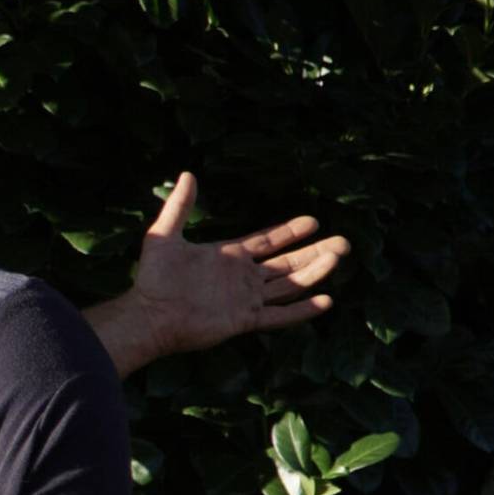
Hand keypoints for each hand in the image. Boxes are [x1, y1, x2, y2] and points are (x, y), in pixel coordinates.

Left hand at [118, 172, 347, 366]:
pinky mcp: (244, 320)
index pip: (267, 242)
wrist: (150, 315)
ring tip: (338, 259)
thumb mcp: (165, 234)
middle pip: (287, 263)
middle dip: (315, 252)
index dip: (290, 232)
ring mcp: (246, 299)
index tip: (314, 222)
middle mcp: (242, 278)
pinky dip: (302, 310)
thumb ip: (180, 206)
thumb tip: (186, 173)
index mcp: (229, 257)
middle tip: (344, 243)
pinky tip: (326, 301)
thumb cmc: (155, 278)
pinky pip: (279, 315)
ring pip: (290, 285)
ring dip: (314, 273)